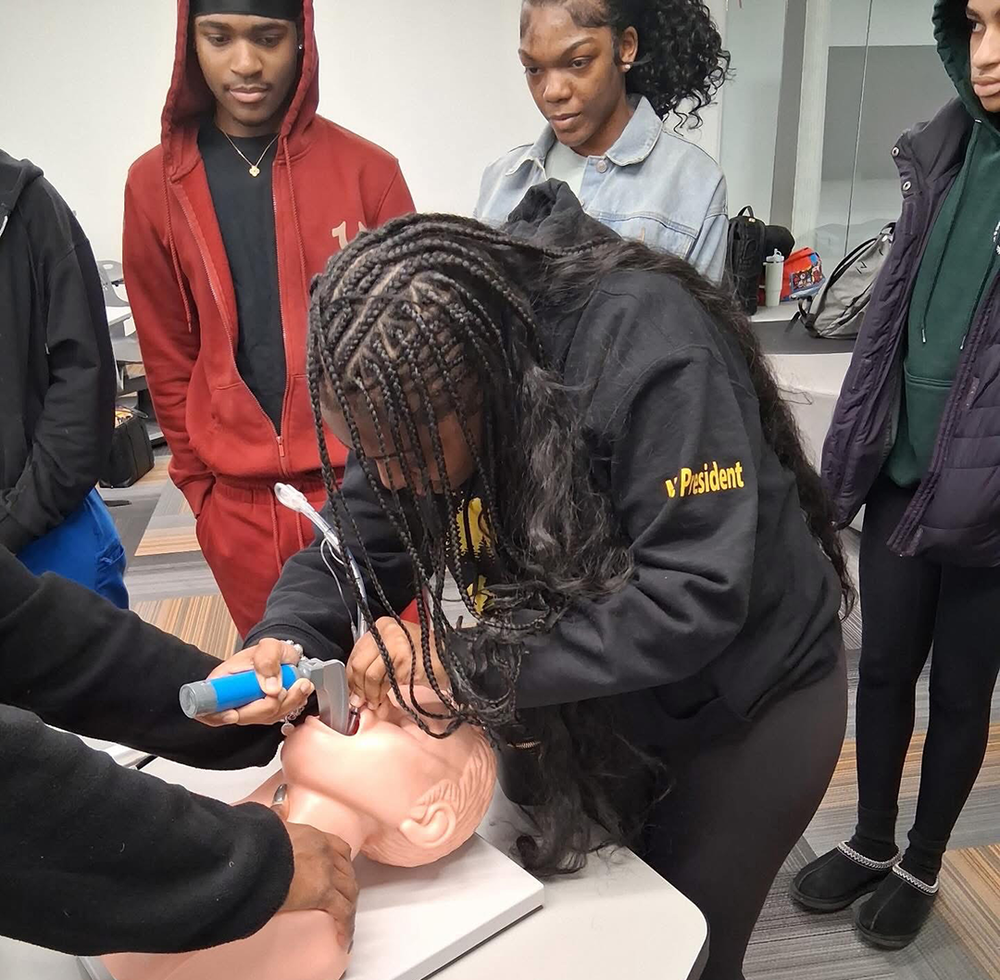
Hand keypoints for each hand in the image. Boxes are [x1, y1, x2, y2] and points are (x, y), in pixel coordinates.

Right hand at [195, 638, 313, 726]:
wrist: (283, 656)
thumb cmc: (269, 651)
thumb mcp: (269, 646)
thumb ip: (267, 660)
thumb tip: (270, 687)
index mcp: (222, 681)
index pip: (209, 707)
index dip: (218, 715)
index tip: (234, 714)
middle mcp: (233, 698)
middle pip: (242, 717)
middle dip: (268, 705)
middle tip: (284, 687)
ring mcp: (250, 708)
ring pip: (265, 718)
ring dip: (287, 703)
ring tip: (299, 683)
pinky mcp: (265, 714)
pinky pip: (279, 716)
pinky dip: (293, 704)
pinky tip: (298, 690)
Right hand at [273, 789, 357, 948]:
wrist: (257, 856)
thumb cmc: (258, 842)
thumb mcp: (271, 823)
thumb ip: (277, 814)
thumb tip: (278, 803)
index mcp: (313, 835)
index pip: (339, 847)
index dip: (342, 861)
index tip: (341, 870)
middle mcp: (325, 851)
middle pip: (347, 870)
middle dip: (347, 884)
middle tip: (344, 899)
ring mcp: (327, 871)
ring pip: (349, 890)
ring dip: (349, 905)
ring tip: (345, 920)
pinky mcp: (324, 893)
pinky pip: (342, 912)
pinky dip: (345, 925)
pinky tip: (343, 937)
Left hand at [346, 617, 450, 709]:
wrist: (453, 659)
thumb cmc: (427, 656)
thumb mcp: (396, 651)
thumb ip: (376, 662)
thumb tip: (356, 687)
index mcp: (382, 626)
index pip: (356, 652)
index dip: (351, 675)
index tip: (352, 690)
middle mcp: (386, 631)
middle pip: (359, 663)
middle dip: (357, 687)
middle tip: (360, 702)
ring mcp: (394, 643)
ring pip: (368, 674)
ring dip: (369, 694)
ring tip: (375, 703)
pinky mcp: (402, 658)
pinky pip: (383, 681)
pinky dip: (380, 695)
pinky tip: (384, 701)